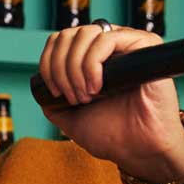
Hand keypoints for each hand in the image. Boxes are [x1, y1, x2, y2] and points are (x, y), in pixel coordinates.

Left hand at [36, 24, 183, 183]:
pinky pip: (107, 38)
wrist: (140, 149)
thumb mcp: (72, 119)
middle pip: (68, 35)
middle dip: (60, 69)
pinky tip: (97, 86)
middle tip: (72, 97)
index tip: (55, 92)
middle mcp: (110, 46)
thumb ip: (53, 103)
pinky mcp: (145, 45)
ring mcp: (127, 44)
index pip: (60, 40)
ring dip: (75, 68)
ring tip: (86, 95)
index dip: (48, 62)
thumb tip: (39, 86)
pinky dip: (92, 63)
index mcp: (94, 58)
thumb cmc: (113, 135)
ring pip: (85, 33)